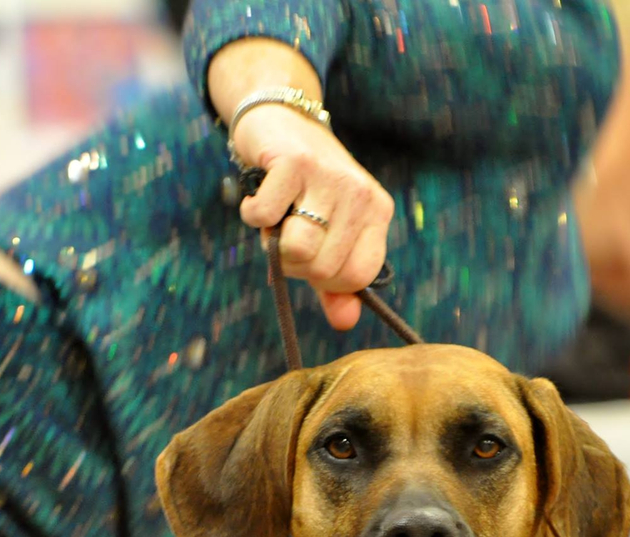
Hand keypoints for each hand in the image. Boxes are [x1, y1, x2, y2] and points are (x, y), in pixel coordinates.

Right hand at [232, 105, 394, 329]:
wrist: (282, 119)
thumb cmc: (306, 189)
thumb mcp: (330, 236)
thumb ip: (337, 284)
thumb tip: (345, 323)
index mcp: (377, 214)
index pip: (357, 277)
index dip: (326, 280)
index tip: (313, 257)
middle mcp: (360, 194)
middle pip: (323, 269)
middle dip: (294, 263)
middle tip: (289, 232)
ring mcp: (329, 177)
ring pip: (298, 248)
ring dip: (273, 243)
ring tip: (277, 218)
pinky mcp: (294, 162)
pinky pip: (264, 218)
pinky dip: (252, 215)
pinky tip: (259, 196)